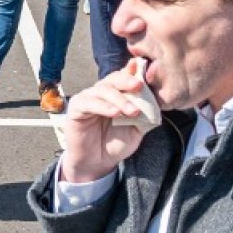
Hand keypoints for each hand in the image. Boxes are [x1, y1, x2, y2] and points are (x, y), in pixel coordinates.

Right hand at [55, 65, 155, 184]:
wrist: (97, 163)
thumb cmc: (116, 144)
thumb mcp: (136, 128)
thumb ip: (145, 113)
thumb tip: (156, 99)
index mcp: (116, 94)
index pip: (125, 78)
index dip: (134, 72)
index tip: (144, 69)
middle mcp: (101, 92)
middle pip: (113, 79)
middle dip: (127, 81)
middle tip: (140, 86)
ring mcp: (87, 98)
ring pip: (103, 90)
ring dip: (119, 99)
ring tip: (132, 111)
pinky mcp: (76, 107)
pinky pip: (89, 102)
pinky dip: (103, 106)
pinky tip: (115, 113)